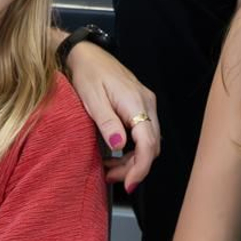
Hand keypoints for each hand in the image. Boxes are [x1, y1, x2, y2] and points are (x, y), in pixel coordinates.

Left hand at [65, 41, 160, 190]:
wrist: (89, 55)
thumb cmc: (88, 75)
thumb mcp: (92, 100)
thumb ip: (106, 122)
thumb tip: (119, 145)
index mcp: (136, 103)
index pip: (147, 143)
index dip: (141, 168)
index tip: (129, 184)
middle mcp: (147, 104)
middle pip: (151, 146)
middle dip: (134, 167)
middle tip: (111, 177)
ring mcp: (146, 104)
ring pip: (149, 142)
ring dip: (133, 160)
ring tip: (109, 168)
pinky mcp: (141, 105)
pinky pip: (144, 133)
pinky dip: (132, 148)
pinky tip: (115, 153)